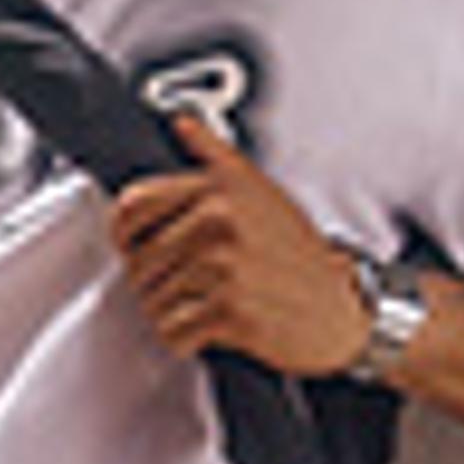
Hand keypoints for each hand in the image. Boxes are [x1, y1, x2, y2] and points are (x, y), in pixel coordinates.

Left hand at [108, 115, 368, 377]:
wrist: (339, 310)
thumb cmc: (298, 257)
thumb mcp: (261, 191)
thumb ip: (215, 157)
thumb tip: (182, 123)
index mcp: (219, 186)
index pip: (131, 206)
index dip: (125, 236)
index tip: (137, 248)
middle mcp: (219, 218)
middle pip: (138, 262)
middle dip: (155, 283)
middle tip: (193, 287)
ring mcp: (224, 263)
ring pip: (152, 301)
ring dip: (171, 313)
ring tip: (209, 305)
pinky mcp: (229, 309)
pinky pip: (171, 331)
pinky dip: (184, 340)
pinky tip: (212, 329)